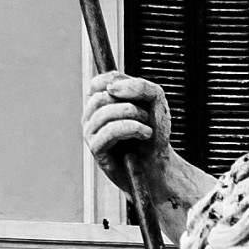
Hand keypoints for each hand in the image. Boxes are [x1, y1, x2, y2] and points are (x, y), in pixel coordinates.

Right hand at [83, 70, 173, 194]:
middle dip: (130, 103)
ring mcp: (90, 132)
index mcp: (101, 101)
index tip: (141, 98)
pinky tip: (145, 134)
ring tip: (147, 128)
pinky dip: (130, 128)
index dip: (123, 85)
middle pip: (102, 96)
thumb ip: (140, 86)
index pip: (103, 81)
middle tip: (146, 116)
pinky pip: (108, 131)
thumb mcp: (154, 102)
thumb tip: (112, 88)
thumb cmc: (154, 135)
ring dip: (132, 116)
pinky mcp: (95, 148)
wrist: (159, 166)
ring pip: (104, 112)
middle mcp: (91, 115)